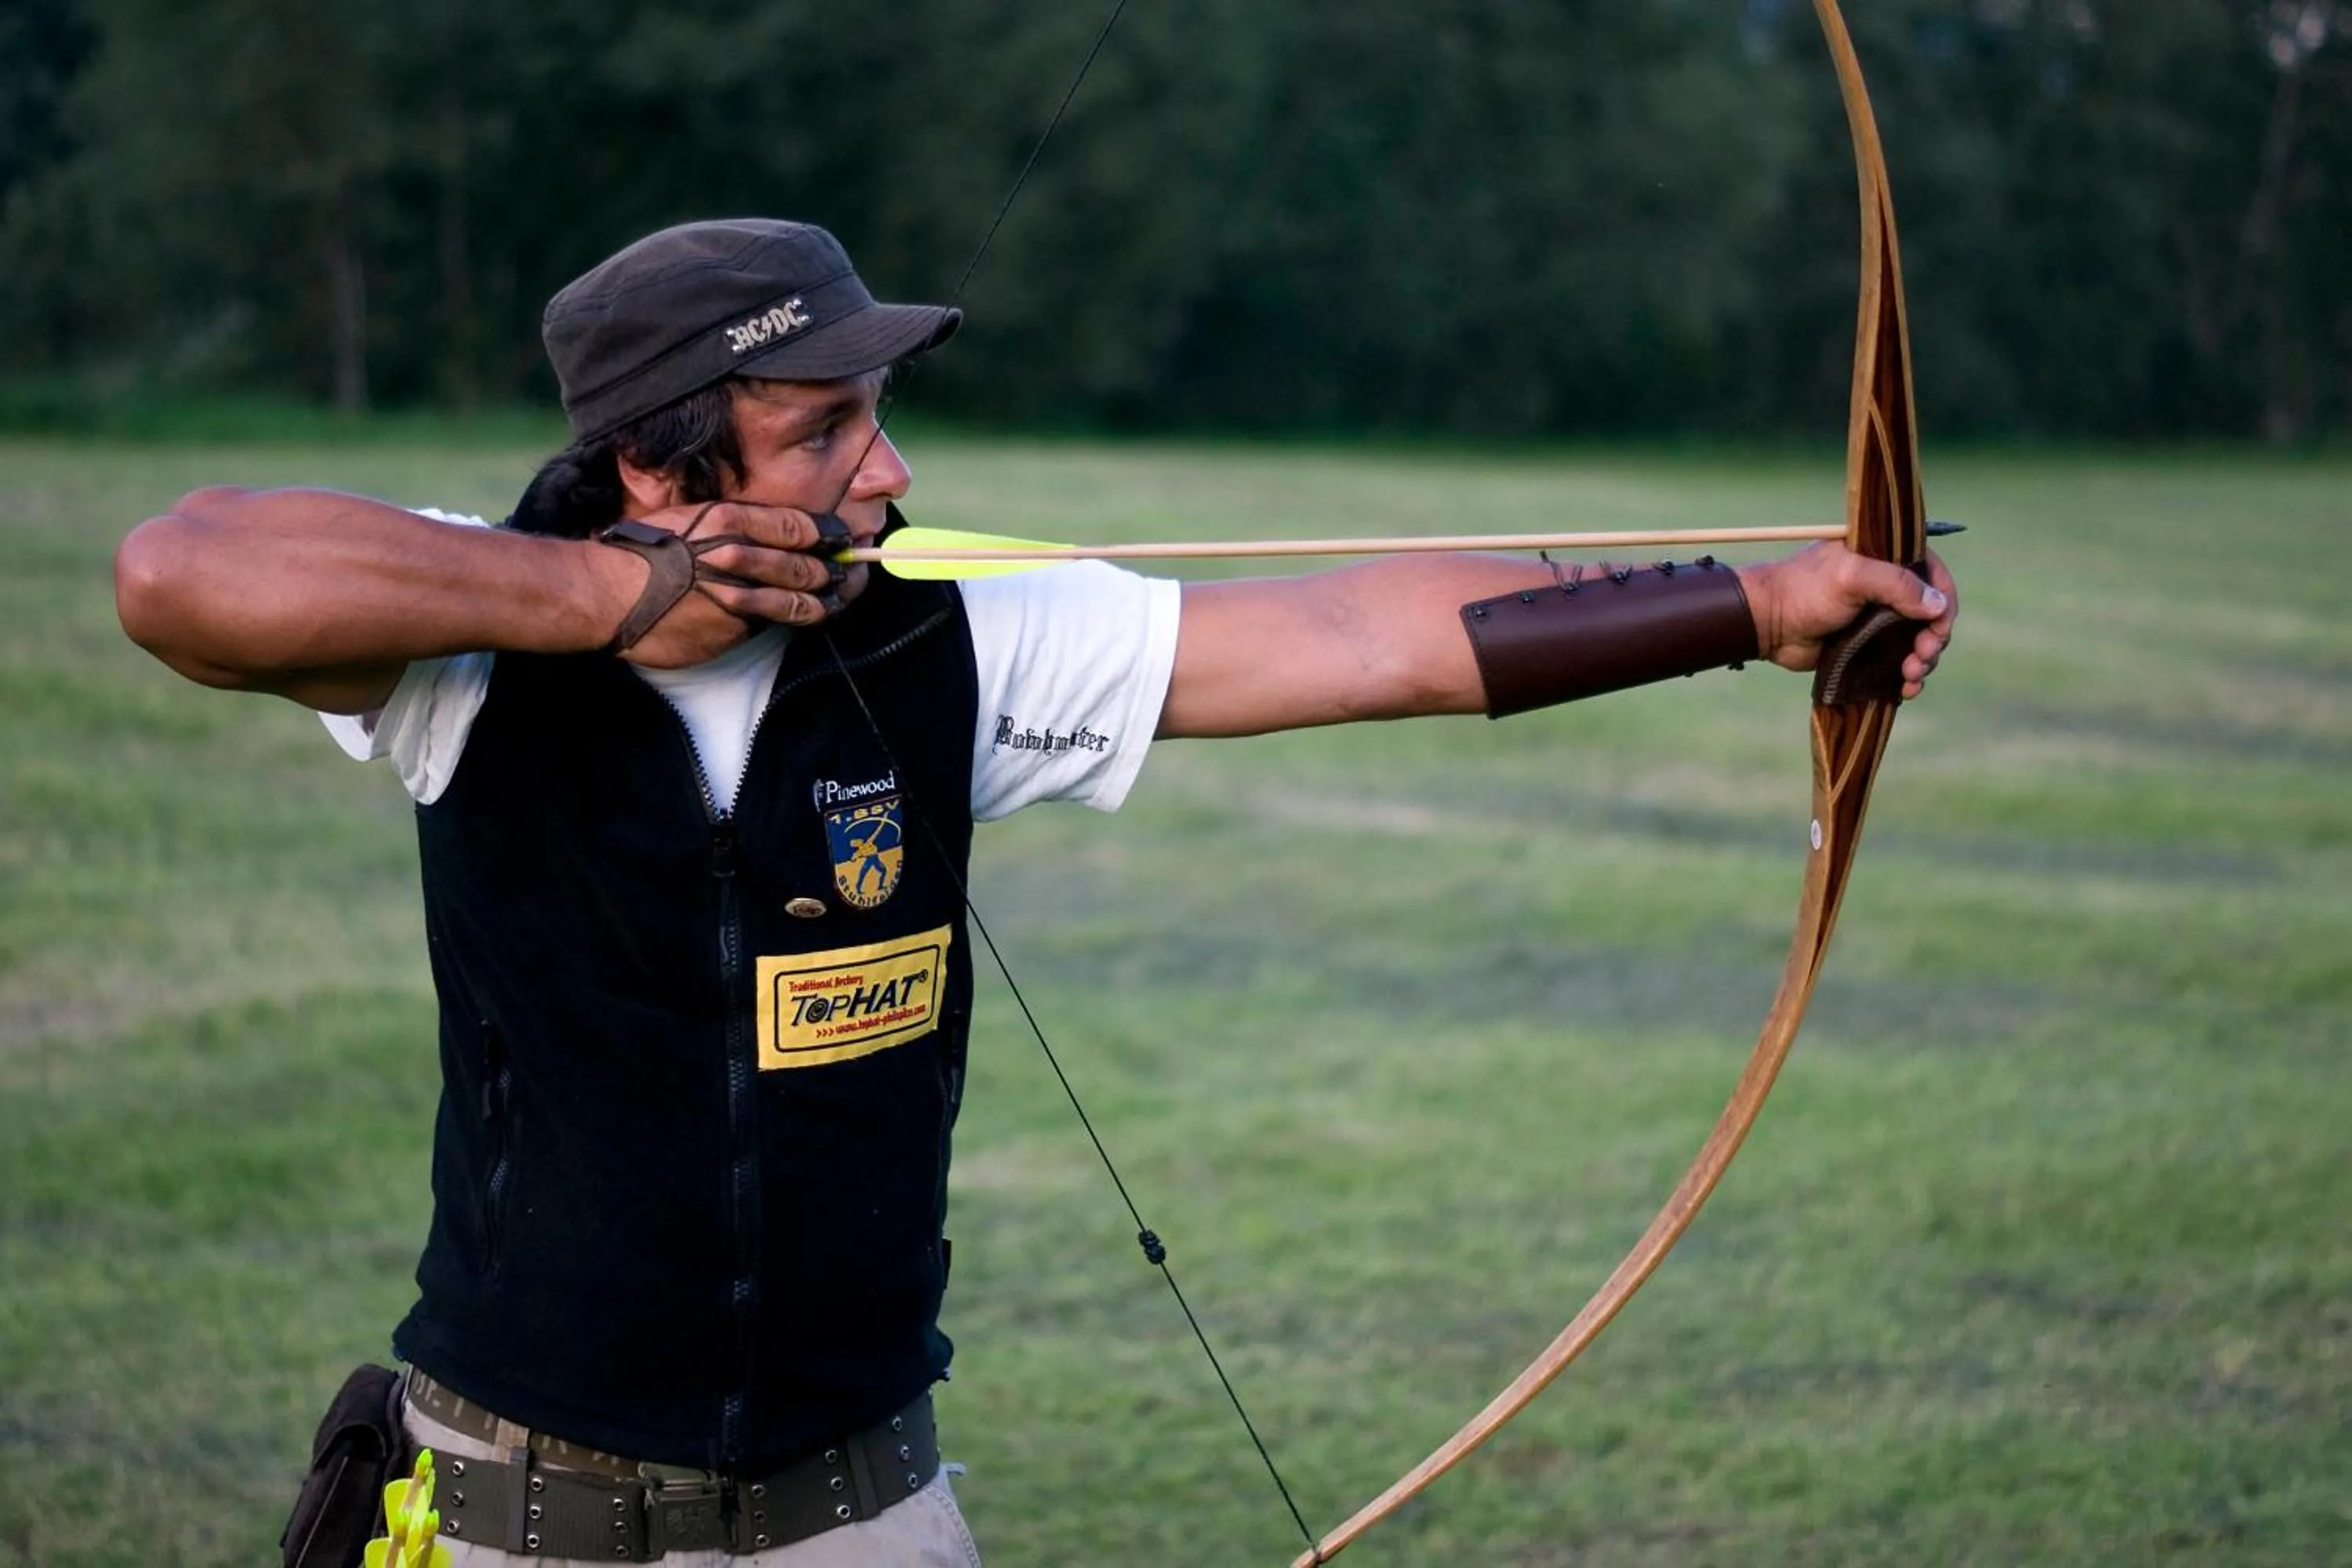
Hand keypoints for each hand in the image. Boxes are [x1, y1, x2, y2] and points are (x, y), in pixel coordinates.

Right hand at [585, 500, 871, 668]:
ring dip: (829, 601)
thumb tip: (772, 529)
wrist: (607, 594)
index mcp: (729, 521)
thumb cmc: (641, 551)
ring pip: (802, 602)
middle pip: (811, 566)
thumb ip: (731, 522)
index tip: (846, 538)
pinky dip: (788, 620)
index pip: (800, 526)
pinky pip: (771, 626)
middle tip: (859, 572)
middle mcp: (741, 557)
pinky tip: (801, 615)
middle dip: (842, 571)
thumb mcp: (687, 517)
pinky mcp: (733, 631)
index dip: (832, 533)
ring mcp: (740, 597)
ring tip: (842, 597)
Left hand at [1738, 544, 1956, 699]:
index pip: (1933, 574)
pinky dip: (1908, 677)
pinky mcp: (1869, 646)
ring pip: (1918, 640)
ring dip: (1923, 661)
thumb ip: (1896, 584)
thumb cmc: (1804, 591)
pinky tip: (1906, 689)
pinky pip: (1899, 661)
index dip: (1944, 600)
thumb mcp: (1851, 577)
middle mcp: (1887, 586)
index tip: (1940, 626)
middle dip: (1934, 638)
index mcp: (1887, 558)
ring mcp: (1879, 618)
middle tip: (1922, 657)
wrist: (1767, 624)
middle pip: (1931, 613)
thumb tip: (1938, 606)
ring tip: (1910, 676)